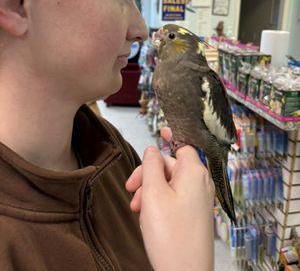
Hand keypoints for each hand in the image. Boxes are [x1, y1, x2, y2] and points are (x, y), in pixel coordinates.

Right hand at [126, 127, 214, 270]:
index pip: (183, 144)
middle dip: (148, 175)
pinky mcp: (194, 214)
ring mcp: (198, 200)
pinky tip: (148, 216)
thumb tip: (152, 150)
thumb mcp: (153, 194)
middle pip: (170, 166)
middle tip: (132, 188)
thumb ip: (151, 166)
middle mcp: (200, 184)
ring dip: (150, 191)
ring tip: (138, 209)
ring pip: (169, 184)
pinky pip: (174, 198)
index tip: (162, 130)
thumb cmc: (172, 237)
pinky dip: (159, 202)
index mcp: (194, 173)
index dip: (171, 136)